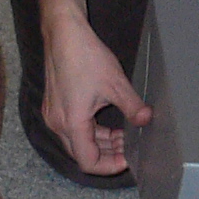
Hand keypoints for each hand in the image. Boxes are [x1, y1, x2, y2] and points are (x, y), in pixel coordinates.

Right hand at [40, 12, 148, 176]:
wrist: (63, 33)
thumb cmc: (85, 56)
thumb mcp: (116, 84)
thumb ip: (133, 107)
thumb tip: (146, 119)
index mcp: (72, 122)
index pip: (88, 162)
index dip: (109, 166)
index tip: (127, 159)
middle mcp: (57, 123)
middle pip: (82, 154)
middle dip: (107, 154)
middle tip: (129, 146)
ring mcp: (53, 114)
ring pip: (77, 141)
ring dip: (100, 142)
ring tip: (122, 135)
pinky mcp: (53, 105)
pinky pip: (72, 128)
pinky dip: (90, 131)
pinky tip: (106, 122)